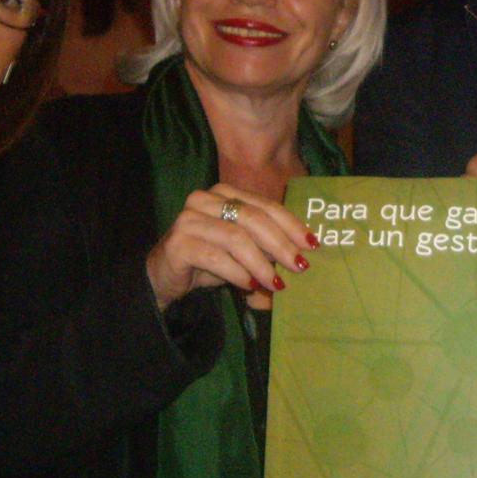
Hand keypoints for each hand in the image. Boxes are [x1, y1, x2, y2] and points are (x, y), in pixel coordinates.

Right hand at [144, 184, 315, 310]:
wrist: (164, 277)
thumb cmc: (208, 260)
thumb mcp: (242, 251)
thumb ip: (267, 247)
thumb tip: (303, 256)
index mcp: (224, 193)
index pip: (265, 205)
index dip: (291, 225)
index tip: (312, 245)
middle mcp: (205, 199)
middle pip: (253, 218)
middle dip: (281, 244)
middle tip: (299, 267)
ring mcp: (189, 219)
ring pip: (236, 238)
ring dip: (261, 263)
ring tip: (275, 283)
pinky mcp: (179, 243)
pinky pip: (216, 257)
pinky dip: (237, 272)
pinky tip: (249, 285)